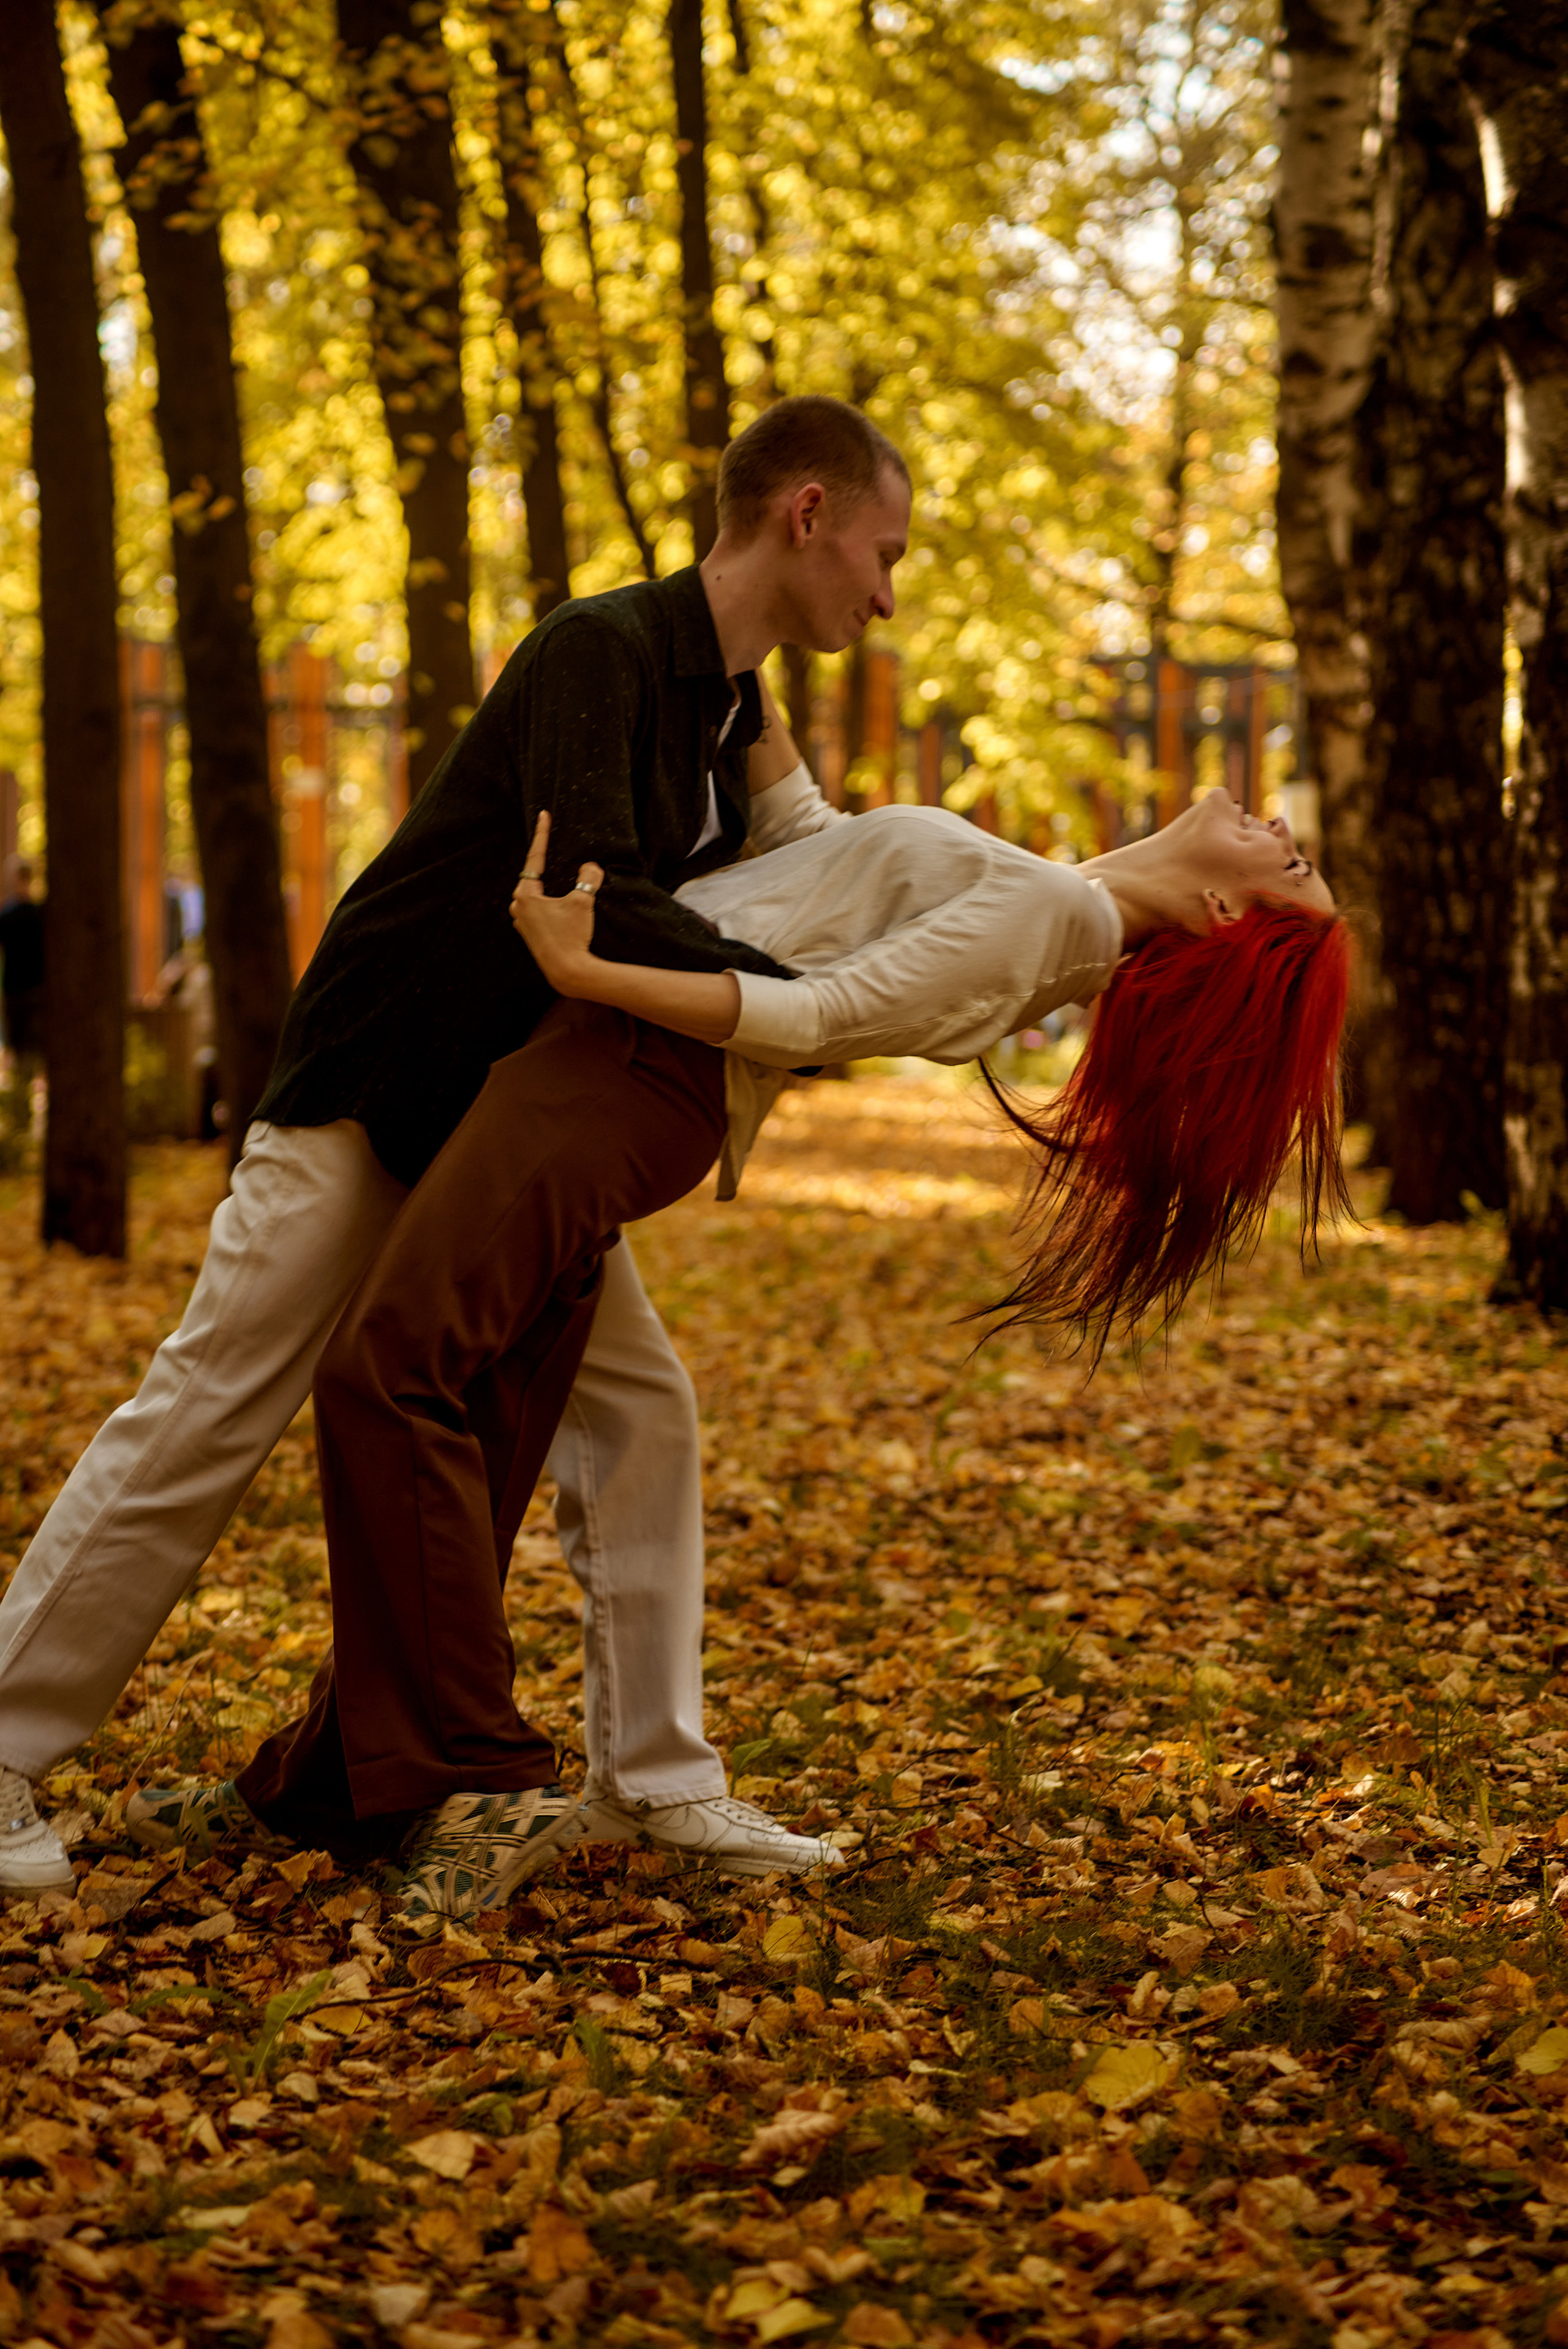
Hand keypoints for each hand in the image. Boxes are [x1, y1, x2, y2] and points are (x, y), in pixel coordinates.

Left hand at [510, 811, 604, 989]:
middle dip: (547, 864)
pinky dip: (549, 903)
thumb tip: (590, 867)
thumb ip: (587, 878)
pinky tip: (561, 906)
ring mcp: (522, 921)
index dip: (542, 834)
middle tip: (554, 845)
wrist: (567, 971)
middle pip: (535, 876)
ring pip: (537, 894)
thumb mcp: (582, 902)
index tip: (543, 816)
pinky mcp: (530, 933)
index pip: (535, 857)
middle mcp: (518, 906)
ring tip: (562, 881)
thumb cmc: (572, 936)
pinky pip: (538, 909)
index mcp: (526, 894)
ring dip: (549, 887)